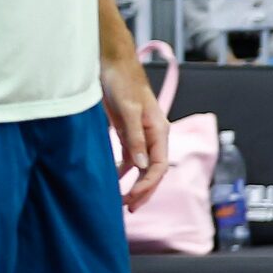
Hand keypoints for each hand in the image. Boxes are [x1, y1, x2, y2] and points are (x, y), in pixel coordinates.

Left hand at [104, 55, 169, 210]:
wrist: (112, 63)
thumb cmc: (123, 82)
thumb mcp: (128, 110)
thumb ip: (135, 137)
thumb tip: (142, 165)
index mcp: (160, 131)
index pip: (159, 166)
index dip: (148, 185)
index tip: (133, 198)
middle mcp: (154, 136)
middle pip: (154, 171)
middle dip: (144, 191)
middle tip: (130, 209)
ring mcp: (141, 135)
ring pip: (143, 167)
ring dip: (135, 184)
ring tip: (123, 202)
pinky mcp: (128, 132)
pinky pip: (130, 158)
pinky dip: (124, 171)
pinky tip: (114, 181)